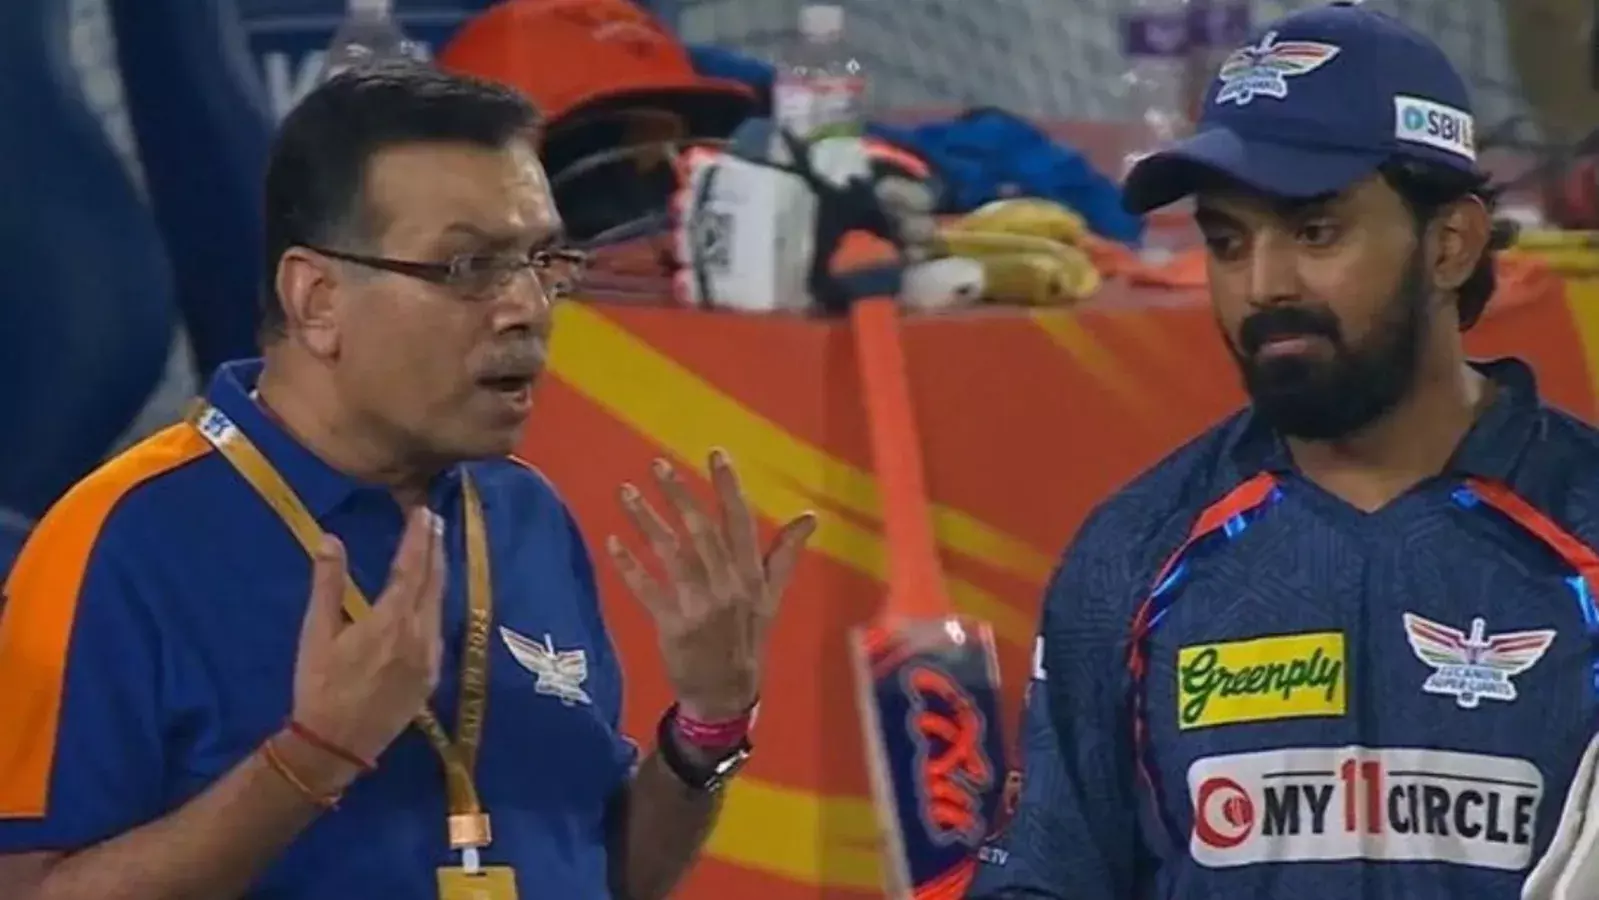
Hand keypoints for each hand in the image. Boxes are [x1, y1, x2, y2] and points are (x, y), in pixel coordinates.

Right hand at [290, 507, 445, 774]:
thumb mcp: (316, 633)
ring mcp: (430, 656)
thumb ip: (327, 584)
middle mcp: (419, 635)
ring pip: (439, 604)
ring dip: (438, 573)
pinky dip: (436, 603)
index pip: (411, 567)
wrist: (336, 745)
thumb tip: (330, 539)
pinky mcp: (432, 675)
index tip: (423, 513)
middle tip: (434, 519)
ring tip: (435, 548)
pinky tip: (431, 595)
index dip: (419, 538)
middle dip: (434, 548)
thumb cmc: (320, 687)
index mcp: (390, 621)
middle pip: (433, 581)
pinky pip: (438, 629)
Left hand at [606, 450, 816, 721]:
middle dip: (679, 494)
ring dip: (646, 520)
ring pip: (670, 553)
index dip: (728, 487)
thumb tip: (811, 517)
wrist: (726, 692)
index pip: (741, 522)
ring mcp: (700, 606)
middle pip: (701, 531)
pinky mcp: (673, 626)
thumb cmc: (747, 638)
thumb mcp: (772, 597)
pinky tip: (613, 542)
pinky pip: (647, 590)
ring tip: (626, 492)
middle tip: (657, 464)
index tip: (716, 453)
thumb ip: (785, 555)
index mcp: (752, 576)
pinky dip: (629, 566)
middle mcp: (728, 586)